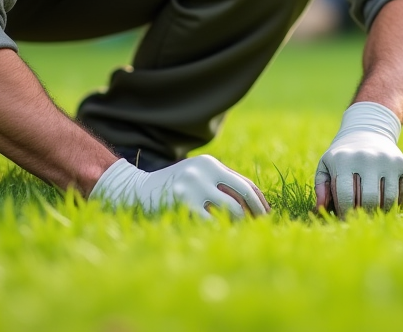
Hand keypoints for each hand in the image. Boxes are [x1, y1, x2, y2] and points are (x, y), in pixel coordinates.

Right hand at [90, 155, 269, 219]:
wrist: (135, 191)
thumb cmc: (173, 187)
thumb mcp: (196, 176)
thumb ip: (220, 184)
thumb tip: (256, 204)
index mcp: (209, 163)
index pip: (244, 183)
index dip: (259, 201)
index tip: (267, 215)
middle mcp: (203, 171)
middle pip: (242, 195)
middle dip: (256, 213)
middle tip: (262, 228)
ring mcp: (192, 187)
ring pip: (231, 210)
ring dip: (241, 225)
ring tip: (242, 234)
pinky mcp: (183, 204)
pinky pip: (211, 223)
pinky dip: (221, 232)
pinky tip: (224, 239)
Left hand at [314, 102, 402, 216]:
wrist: (368, 132)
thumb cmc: (343, 156)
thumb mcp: (326, 165)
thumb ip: (321, 187)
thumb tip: (319, 209)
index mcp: (344, 159)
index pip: (346, 196)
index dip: (345, 213)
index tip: (344, 220)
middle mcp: (368, 158)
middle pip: (369, 200)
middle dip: (365, 215)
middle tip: (361, 220)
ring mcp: (387, 161)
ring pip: (388, 200)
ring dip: (381, 212)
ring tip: (373, 214)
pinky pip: (401, 194)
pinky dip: (394, 205)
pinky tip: (385, 205)